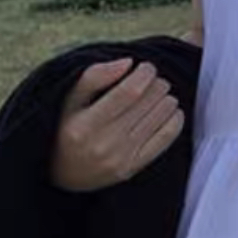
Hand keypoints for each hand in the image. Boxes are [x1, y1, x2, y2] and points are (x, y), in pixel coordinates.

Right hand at [49, 57, 185, 191]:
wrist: (63, 174)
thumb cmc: (66, 130)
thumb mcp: (69, 100)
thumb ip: (94, 77)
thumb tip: (127, 63)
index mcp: (86, 124)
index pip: (128, 93)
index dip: (144, 76)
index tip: (147, 67)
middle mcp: (105, 143)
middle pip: (145, 105)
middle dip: (157, 86)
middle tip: (157, 79)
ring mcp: (121, 159)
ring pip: (157, 121)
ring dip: (167, 100)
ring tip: (163, 92)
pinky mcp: (132, 169)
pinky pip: (163, 142)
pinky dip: (174, 122)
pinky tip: (174, 111)